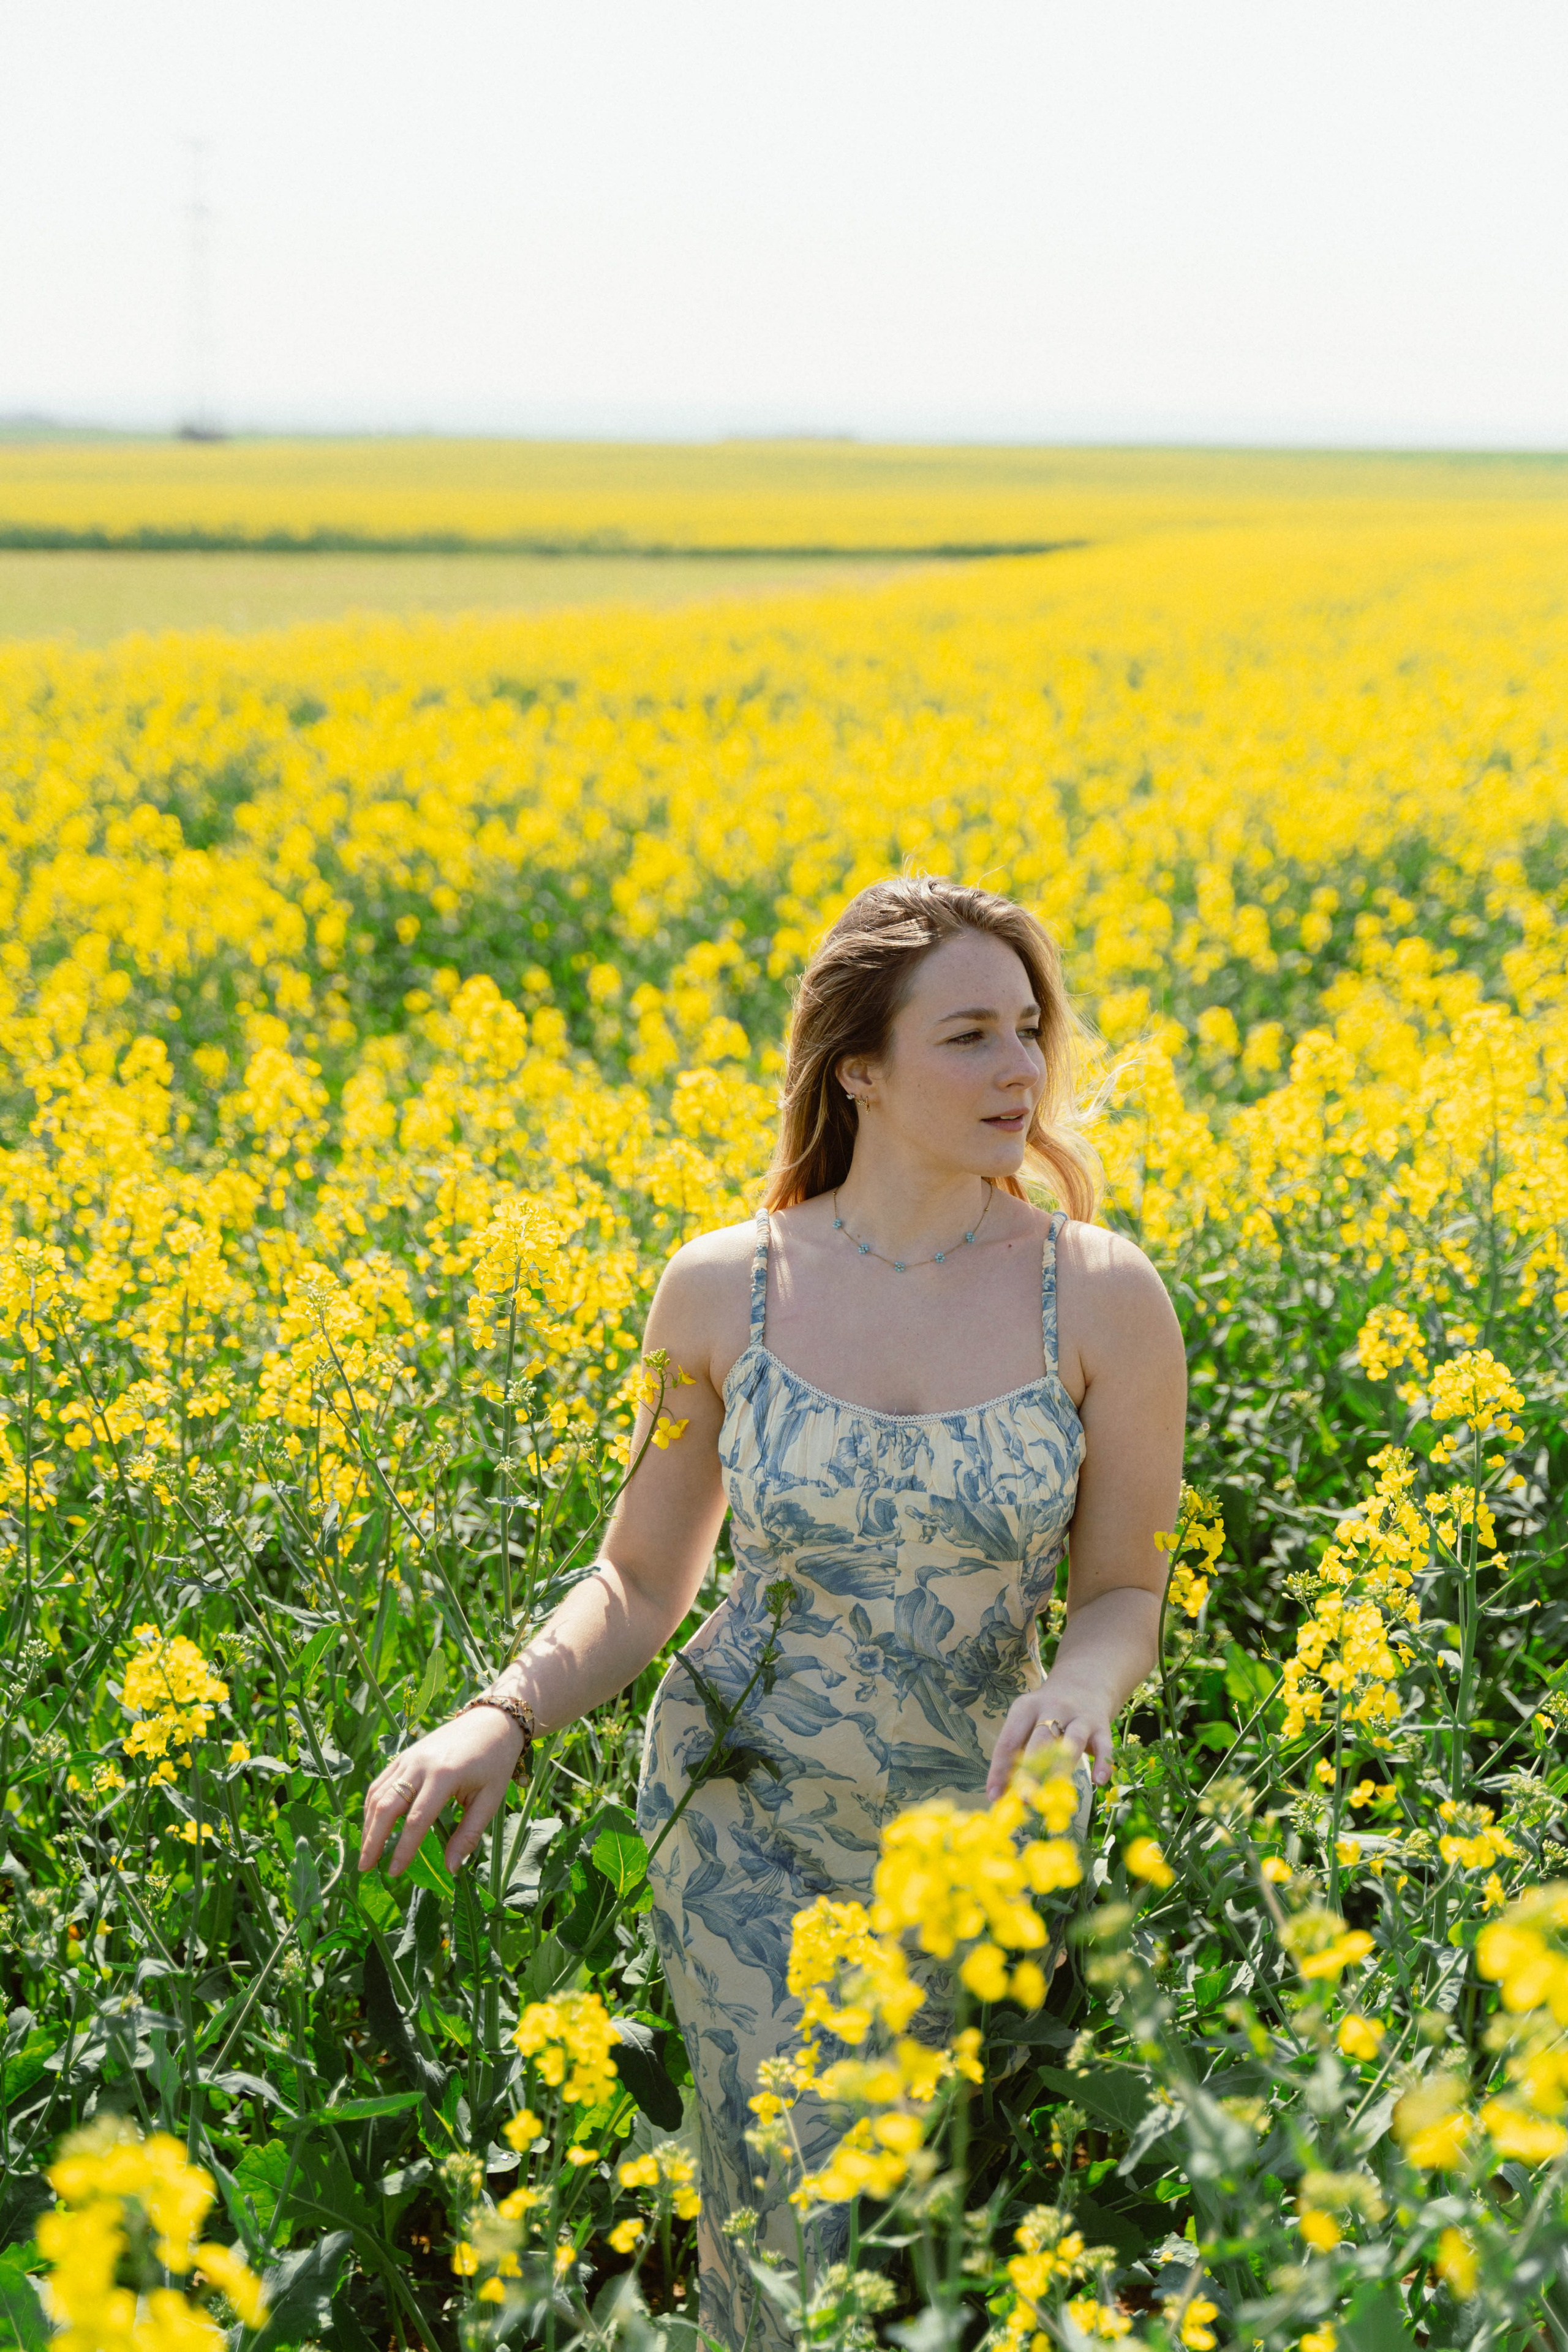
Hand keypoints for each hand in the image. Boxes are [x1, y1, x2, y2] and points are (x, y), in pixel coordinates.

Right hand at [359, 1707, 524, 1876]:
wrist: (492, 1721)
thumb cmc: (495, 1762)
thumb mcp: (490, 1800)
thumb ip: (469, 1834)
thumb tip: (451, 1869)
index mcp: (445, 1776)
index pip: (416, 1819)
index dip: (403, 1849)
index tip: (394, 1873)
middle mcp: (421, 1764)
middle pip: (387, 1806)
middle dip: (373, 1839)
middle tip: (365, 1867)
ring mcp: (410, 1757)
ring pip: (379, 1793)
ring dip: (368, 1824)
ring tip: (365, 1852)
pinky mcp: (405, 1754)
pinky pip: (381, 1781)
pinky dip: (373, 1804)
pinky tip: (372, 1824)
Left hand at [986, 1683, 1112, 1801]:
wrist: (1085, 1683)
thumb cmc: (1047, 1713)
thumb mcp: (1027, 1721)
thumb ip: (1017, 1753)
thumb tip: (1000, 1794)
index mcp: (1026, 1708)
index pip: (1009, 1740)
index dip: (999, 1769)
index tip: (993, 1796)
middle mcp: (1053, 1708)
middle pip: (1039, 1740)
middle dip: (1031, 1770)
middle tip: (1024, 1798)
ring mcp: (1079, 1716)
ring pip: (1072, 1740)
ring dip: (1063, 1767)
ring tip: (1056, 1791)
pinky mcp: (1101, 1726)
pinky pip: (1104, 1745)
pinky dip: (1103, 1763)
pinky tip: (1098, 1780)